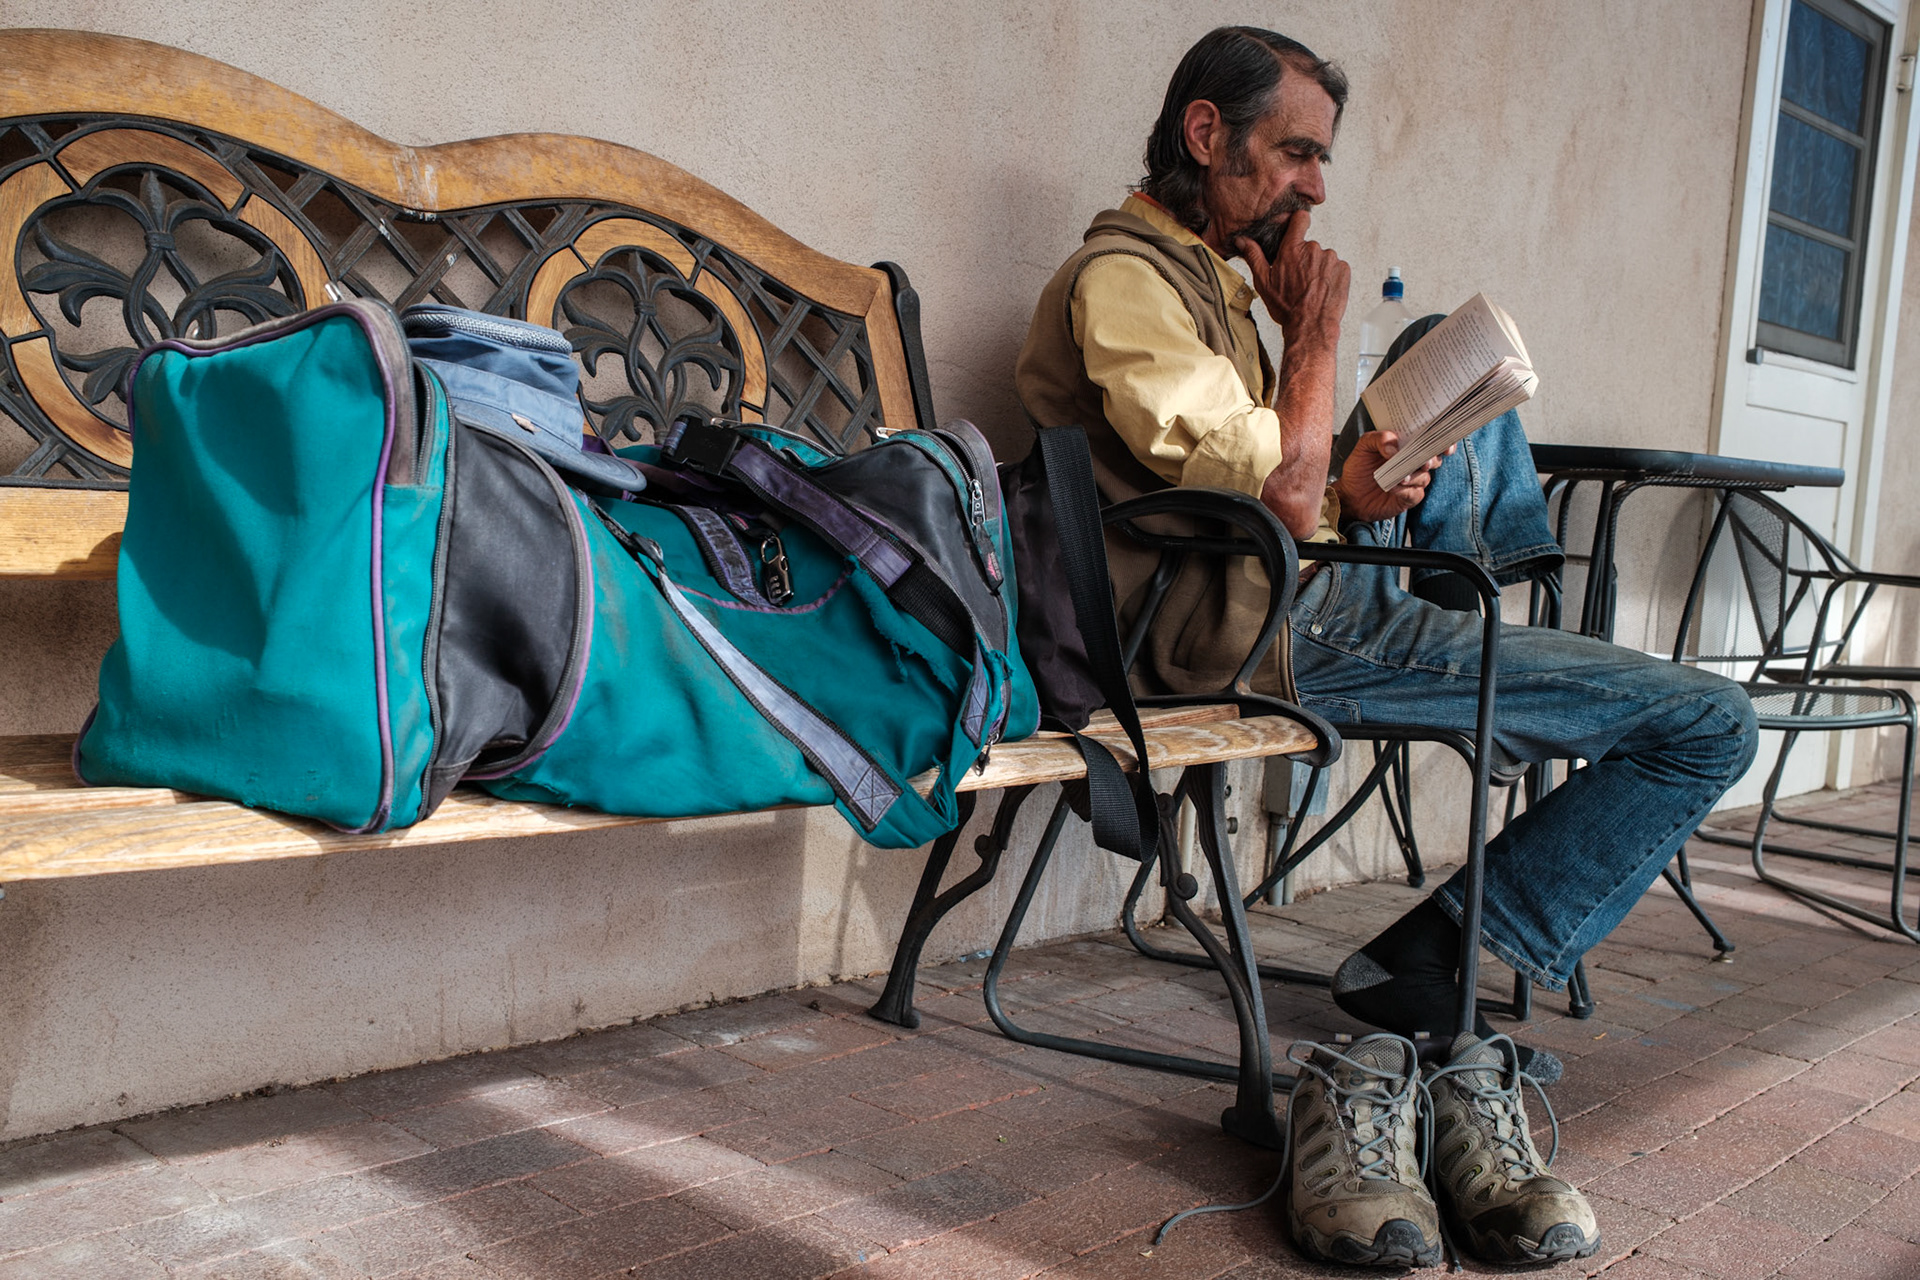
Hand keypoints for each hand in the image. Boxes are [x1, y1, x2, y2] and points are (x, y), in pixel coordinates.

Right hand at [1238, 211, 1348, 352]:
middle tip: (1300, 280)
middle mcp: (1313, 249)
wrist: (1311, 327)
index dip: (1298, 223)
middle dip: (1305, 259)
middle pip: (1309, 246)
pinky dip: (1331, 276)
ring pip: (1323, 258)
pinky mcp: (1343, 269)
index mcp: (1292, 250)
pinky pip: (1336, 267)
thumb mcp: (1264, 283)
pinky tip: (1323, 290)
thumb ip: (1254, 257)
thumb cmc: (1287, 308)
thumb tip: (1243, 240)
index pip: (1300, 219)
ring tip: (1312, 288)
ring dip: (1318, 269)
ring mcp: (1330, 259)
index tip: (1297, 230)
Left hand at [1334, 431, 1452, 521]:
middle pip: (1435, 459)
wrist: (1350, 494)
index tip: (1445, 443)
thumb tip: (1394, 447)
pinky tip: (1392, 488)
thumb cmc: (1359, 467)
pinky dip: (1405, 490)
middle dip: (1432, 459)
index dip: (1443, 440)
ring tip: (1400, 477)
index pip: (1431, 440)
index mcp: (1408, 446)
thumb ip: (1379, 438)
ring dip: (1414, 476)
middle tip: (1424, 461)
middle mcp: (1414, 463)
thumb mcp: (1364, 446)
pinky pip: (1415, 493)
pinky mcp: (1408, 497)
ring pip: (1425, 477)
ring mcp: (1413, 481)